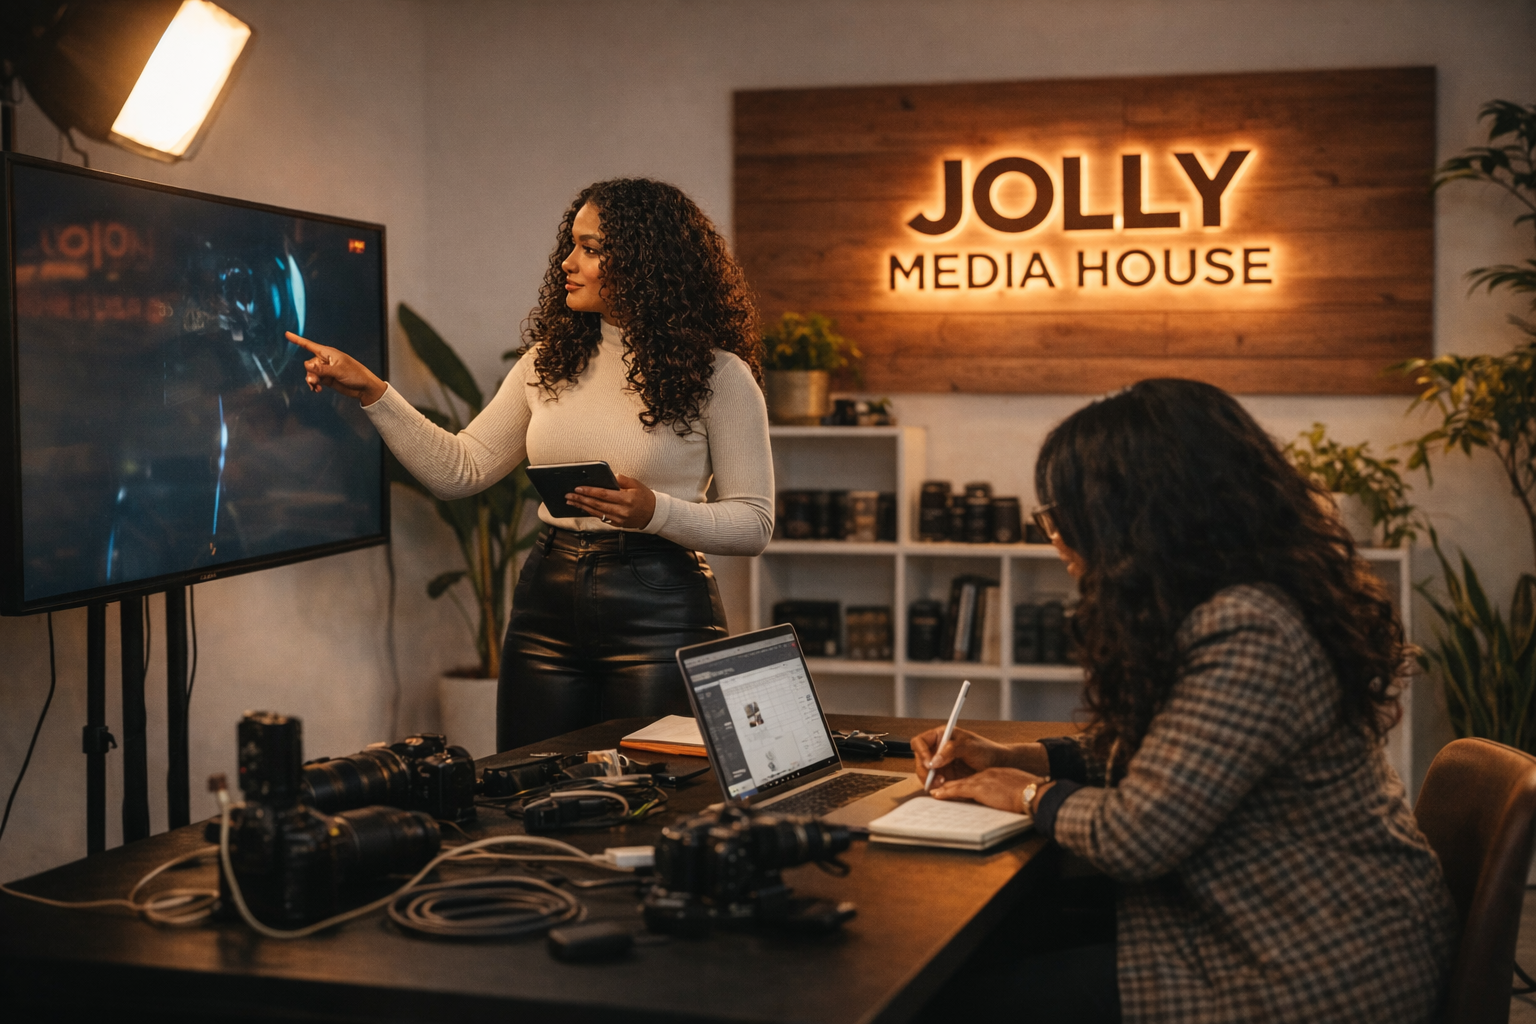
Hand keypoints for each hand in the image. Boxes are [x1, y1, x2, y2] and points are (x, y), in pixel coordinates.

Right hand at [286, 332, 386, 405]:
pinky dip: (314, 385)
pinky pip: (315, 380)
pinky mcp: (327, 379)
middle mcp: (325, 360)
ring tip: (316, 388)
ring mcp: (326, 370)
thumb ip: (322, 370)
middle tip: (314, 382)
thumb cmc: (355, 375)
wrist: (364, 387)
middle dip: (310, 373)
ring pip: (311, 374)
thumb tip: (306, 366)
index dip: (297, 340)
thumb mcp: (338, 371)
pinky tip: (317, 390)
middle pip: (309, 364)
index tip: (286, 334)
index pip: (309, 345)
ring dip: (311, 381)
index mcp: (328, 353)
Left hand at [565, 472, 655, 528]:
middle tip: (569, 495)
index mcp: (626, 499)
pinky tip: (582, 508)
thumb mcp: (636, 484)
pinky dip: (590, 512)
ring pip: (596, 512)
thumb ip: (622, 480)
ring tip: (571, 501)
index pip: (604, 494)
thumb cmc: (645, 497)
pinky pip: (600, 517)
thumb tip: (610, 476)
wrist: (654, 514)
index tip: (578, 488)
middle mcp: (621, 511)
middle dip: (581, 499)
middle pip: (597, 504)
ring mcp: (618, 519)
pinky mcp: (617, 524)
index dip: (590, 491)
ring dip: (582, 507)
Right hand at [911, 726, 1012, 787]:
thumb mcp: (970, 746)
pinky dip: (937, 787)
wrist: (999, 766)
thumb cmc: (987, 750)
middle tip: (935, 778)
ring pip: (925, 773)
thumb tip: (934, 760)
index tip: (929, 762)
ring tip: (942, 783)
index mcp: (942, 736)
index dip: (921, 752)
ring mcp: (941, 764)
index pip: (920, 742)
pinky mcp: (946, 776)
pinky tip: (945, 788)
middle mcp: (938, 750)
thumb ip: (951, 750)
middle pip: (920, 760)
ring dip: (930, 780)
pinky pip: (934, 783)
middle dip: (925, 770)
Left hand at [932, 767, 1050, 814]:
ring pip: (958, 783)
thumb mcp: (1016, 790)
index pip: (977, 779)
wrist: (1033, 793)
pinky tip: (938, 795)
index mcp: (997, 774)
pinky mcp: (979, 788)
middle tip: (940, 787)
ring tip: (934, 792)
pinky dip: (946, 792)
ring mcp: (982, 780)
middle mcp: (987, 774)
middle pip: (965, 779)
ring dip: (945, 788)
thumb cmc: (1030, 794)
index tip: (959, 787)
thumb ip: (1007, 792)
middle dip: (952, 784)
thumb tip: (1007, 802)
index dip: (966, 783)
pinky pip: (958, 790)